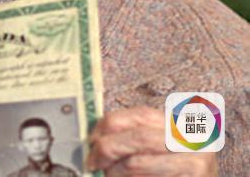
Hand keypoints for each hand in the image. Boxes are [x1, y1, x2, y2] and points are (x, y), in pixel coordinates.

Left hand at [87, 106, 217, 175]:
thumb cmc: (170, 171)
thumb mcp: (156, 148)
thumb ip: (133, 139)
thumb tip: (94, 140)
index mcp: (180, 123)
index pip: (139, 115)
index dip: (110, 125)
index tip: (90, 139)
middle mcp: (191, 139)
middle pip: (138, 137)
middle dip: (107, 149)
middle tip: (91, 162)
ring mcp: (195, 162)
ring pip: (137, 164)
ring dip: (114, 172)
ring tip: (108, 175)